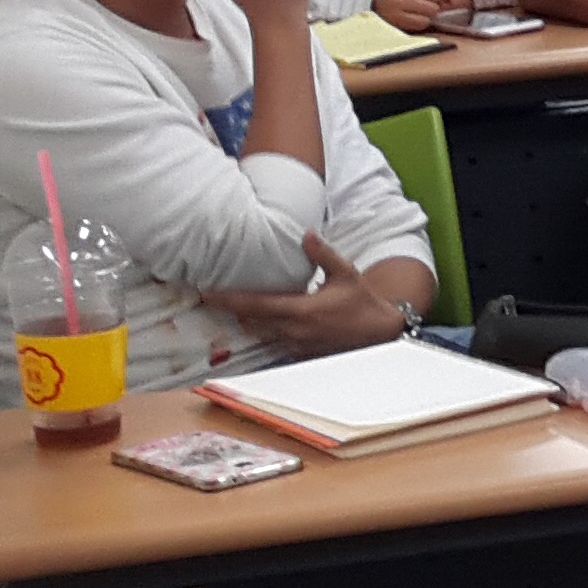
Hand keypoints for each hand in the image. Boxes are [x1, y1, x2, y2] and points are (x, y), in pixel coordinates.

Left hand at [204, 234, 410, 358]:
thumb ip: (323, 254)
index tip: (206, 294)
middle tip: (215, 299)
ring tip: (236, 310)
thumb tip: (305, 233)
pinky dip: (266, 333)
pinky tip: (266, 323)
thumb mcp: (346, 273)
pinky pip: (274, 343)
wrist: (381, 334)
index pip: (253, 305)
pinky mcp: (301, 354)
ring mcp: (296, 345)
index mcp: (300, 310)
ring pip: (260, 335)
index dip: (226, 300)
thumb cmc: (363, 302)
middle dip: (233, 312)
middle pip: (249, 322)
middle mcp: (292, 331)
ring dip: (248, 322)